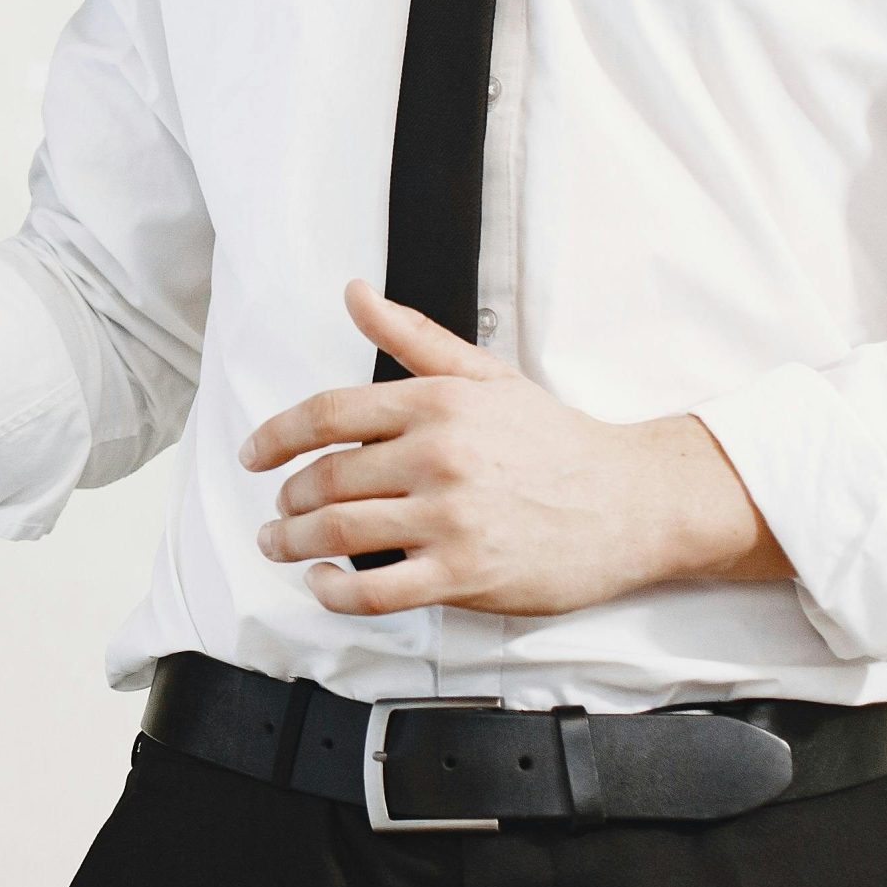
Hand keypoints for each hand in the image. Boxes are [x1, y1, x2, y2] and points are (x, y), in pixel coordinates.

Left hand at [239, 280, 785, 617]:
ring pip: (341, 532)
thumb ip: (411, 336)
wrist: (632, 500)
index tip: (253, 455)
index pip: (328, 414)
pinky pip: (378, 590)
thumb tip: (355, 293)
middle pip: (327, 478)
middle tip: (276, 512)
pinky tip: (321, 586)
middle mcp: (435, 456)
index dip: (276, 435)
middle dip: (287, 499)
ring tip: (281, 546)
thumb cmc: (556, 439)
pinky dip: (335, 592)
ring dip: (295, 543)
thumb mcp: (484, 374)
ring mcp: (450, 518)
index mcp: (435, 403)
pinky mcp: (466, 574)